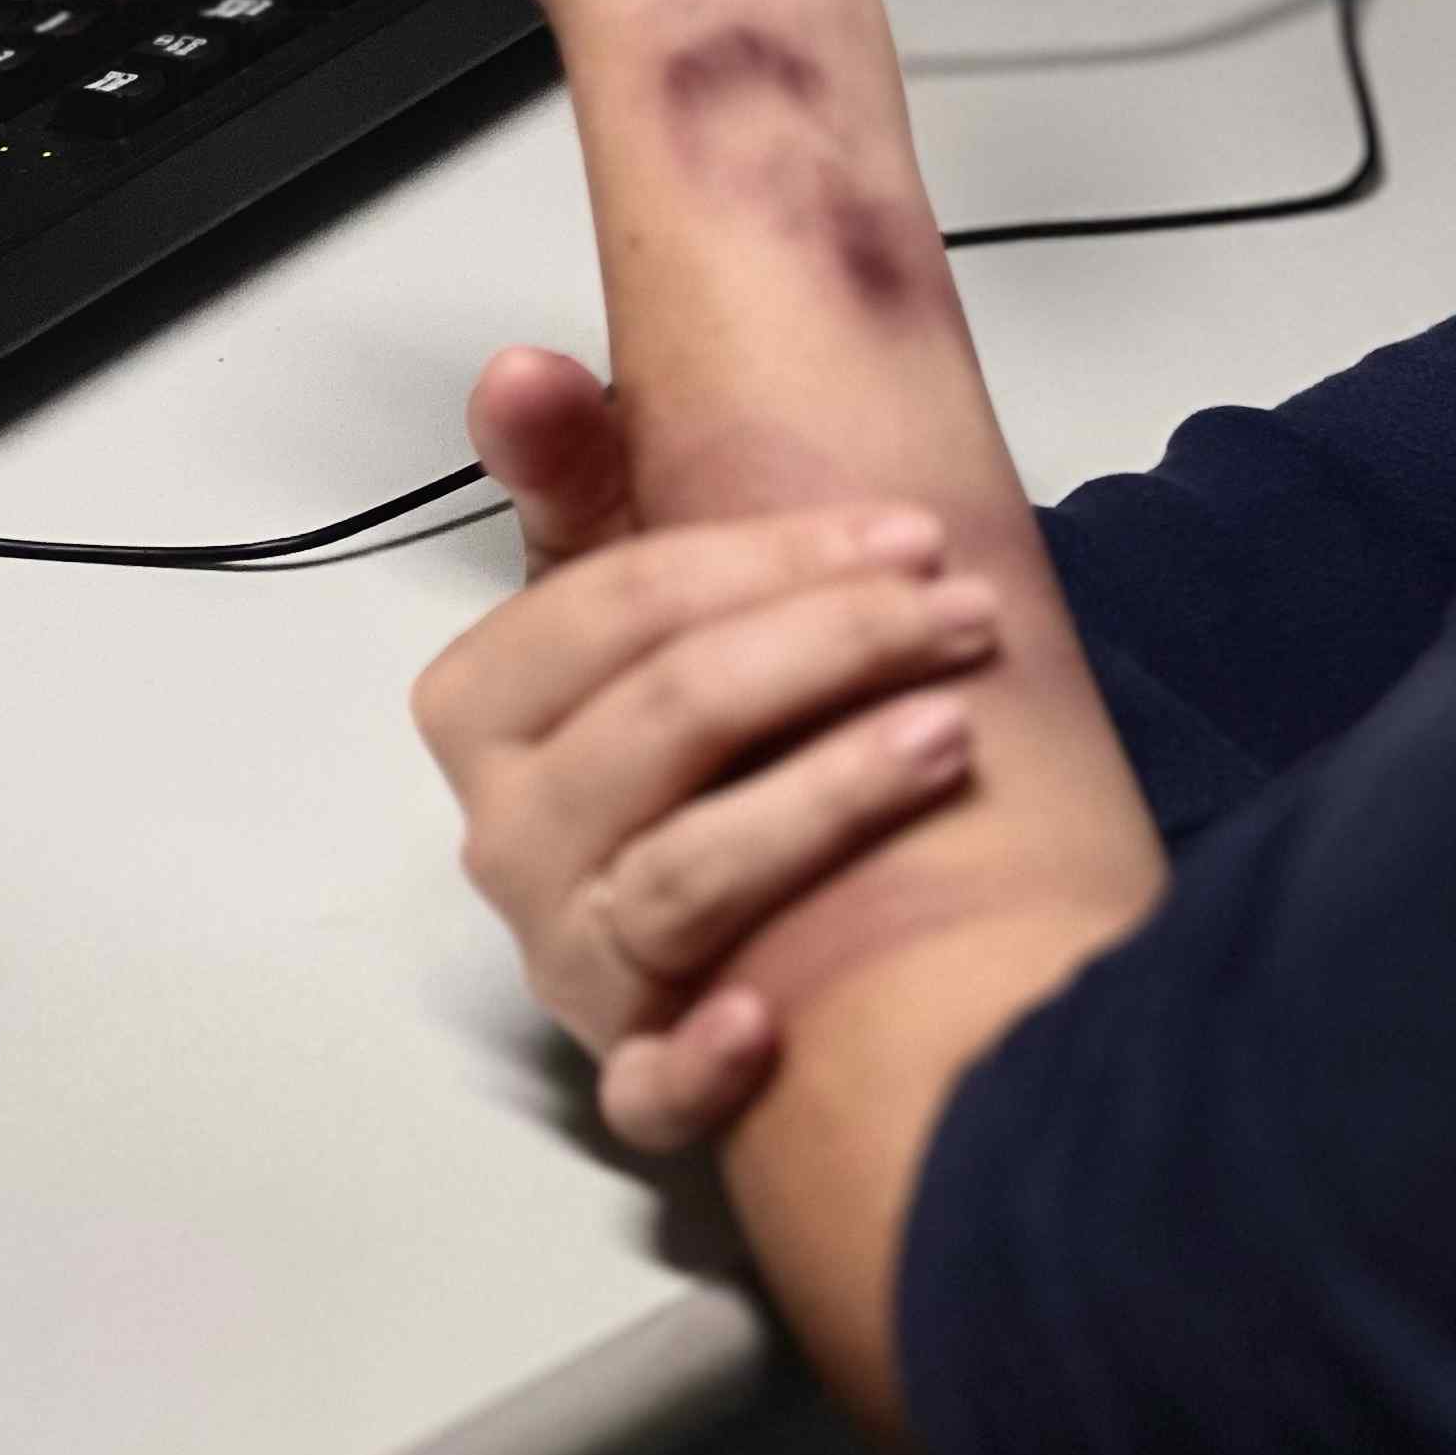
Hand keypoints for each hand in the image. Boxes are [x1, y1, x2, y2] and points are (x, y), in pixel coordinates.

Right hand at [422, 350, 997, 1150]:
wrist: (714, 895)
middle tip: (968, 613)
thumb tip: (524, 369)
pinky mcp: (633, 1069)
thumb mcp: (615, 579)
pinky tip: (769, 1023)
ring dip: (822, 804)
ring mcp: (571, 958)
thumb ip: (575, 468)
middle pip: (665, 723)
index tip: (910, 532)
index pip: (615, 610)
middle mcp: (512, 836)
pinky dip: (697, 1063)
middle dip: (831, 650)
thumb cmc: (675, 721)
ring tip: (954, 737)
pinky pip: (646, 1085)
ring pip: (682, 880)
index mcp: (488, 706)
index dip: (768, 561)